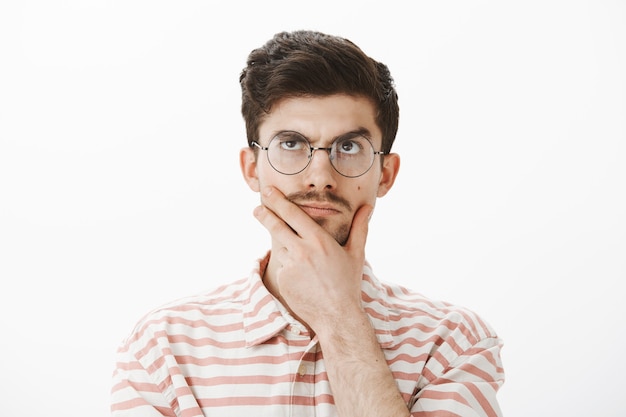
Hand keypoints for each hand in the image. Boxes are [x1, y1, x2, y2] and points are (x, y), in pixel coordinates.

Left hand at [253, 186, 372, 331]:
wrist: (337, 315)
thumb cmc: (348, 283)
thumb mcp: (356, 253)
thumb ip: (360, 227)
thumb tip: (368, 207)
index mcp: (318, 240)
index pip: (292, 214)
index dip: (278, 201)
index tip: (269, 192)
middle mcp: (302, 250)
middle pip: (276, 226)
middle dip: (265, 214)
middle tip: (257, 208)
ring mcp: (290, 266)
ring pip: (280, 248)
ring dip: (284, 248)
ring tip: (301, 260)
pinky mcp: (283, 279)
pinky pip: (282, 266)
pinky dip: (288, 267)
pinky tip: (302, 278)